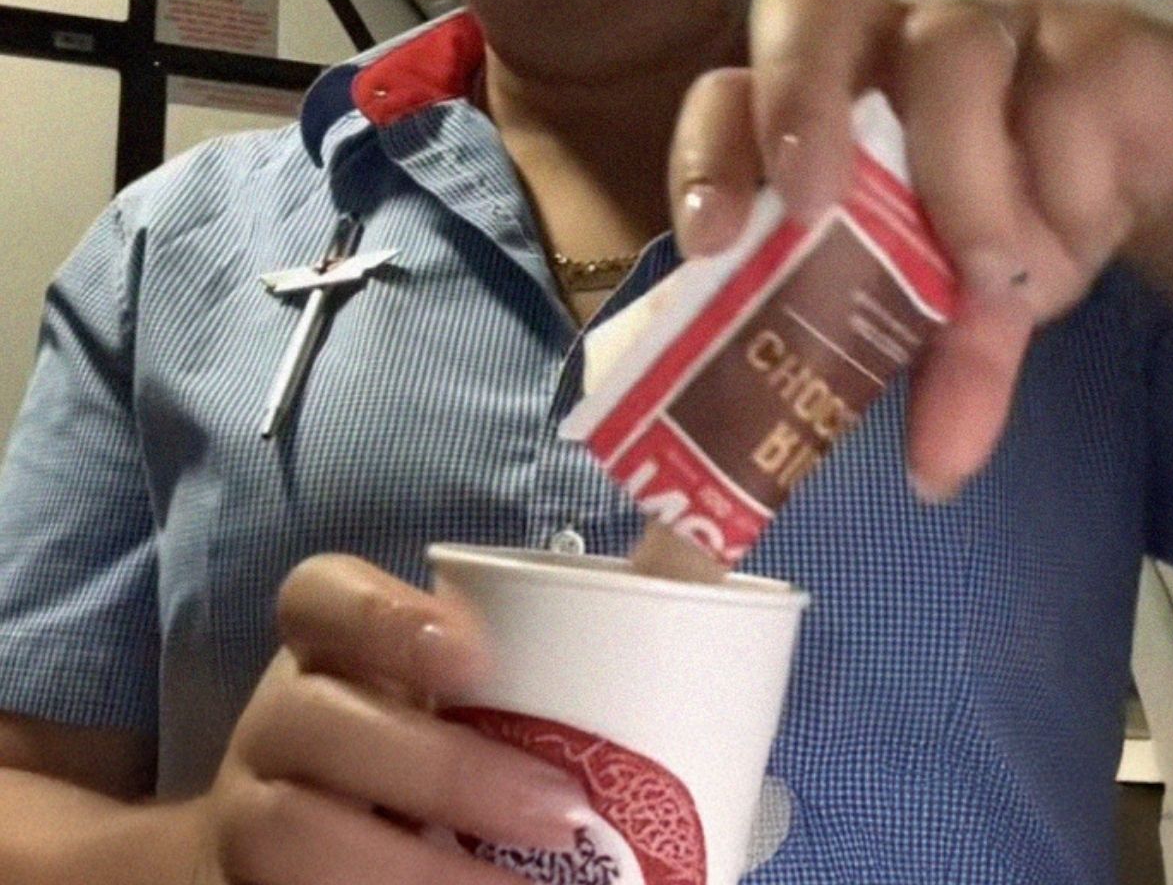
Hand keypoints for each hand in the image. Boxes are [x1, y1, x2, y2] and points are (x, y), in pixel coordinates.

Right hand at [187, 555, 587, 883]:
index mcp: (329, 649)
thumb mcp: (470, 685)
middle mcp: (278, 723)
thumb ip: (559, 635)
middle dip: (444, 771)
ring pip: (292, 835)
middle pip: (314, 724)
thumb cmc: (432, 740)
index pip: (320, 597)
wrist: (309, 850)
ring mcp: (252, 812)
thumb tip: (693, 546)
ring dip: (418, 869)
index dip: (385, 618)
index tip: (477, 653)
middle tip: (564, 810)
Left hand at [668, 0, 1172, 501]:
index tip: (713, 236)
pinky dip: (1062, 169)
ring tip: (986, 268)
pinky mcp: (1079, 32)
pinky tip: (1081, 215)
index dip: (710, 150)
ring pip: (947, 43)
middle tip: (816, 198)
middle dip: (800, 93)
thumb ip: (943, 376)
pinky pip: (1061, 82)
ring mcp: (983, 27)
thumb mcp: (970, 317)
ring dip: (959, 168)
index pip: (732, 95)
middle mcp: (889, 45)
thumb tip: (935, 476)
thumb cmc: (1015, 220)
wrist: (1147, 164)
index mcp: (827, 107)